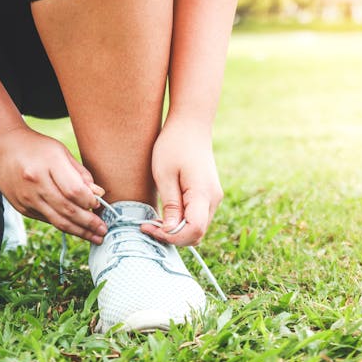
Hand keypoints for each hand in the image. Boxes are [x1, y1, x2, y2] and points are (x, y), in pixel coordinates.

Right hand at [0, 127, 107, 243]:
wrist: (0, 149)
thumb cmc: (36, 148)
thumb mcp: (61, 152)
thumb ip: (80, 174)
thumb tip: (98, 195)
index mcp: (49, 162)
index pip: (74, 190)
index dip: (89, 201)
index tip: (99, 205)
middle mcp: (36, 182)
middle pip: (67, 209)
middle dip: (88, 223)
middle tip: (103, 231)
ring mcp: (27, 197)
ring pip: (57, 220)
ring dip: (79, 231)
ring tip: (95, 237)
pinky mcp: (22, 207)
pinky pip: (47, 220)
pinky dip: (64, 225)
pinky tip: (77, 228)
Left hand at [142, 118, 222, 245]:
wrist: (191, 124)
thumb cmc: (174, 144)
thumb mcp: (164, 174)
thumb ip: (170, 205)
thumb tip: (170, 231)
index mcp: (203, 193)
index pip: (193, 230)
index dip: (171, 237)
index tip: (149, 228)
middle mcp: (213, 199)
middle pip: (197, 233)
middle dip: (172, 237)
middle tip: (148, 226)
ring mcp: (213, 198)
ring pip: (197, 228)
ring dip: (176, 231)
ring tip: (154, 221)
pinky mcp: (208, 195)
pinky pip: (197, 218)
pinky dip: (181, 223)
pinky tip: (165, 214)